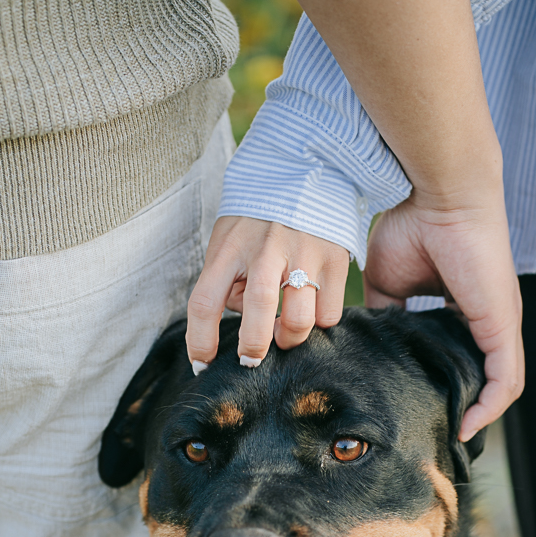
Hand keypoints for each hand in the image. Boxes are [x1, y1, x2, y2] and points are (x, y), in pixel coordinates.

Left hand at [186, 216, 348, 368]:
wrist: (307, 171)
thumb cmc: (259, 219)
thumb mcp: (229, 240)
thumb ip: (230, 282)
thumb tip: (250, 323)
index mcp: (230, 247)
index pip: (205, 302)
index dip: (200, 341)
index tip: (202, 365)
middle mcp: (265, 249)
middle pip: (257, 313)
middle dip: (252, 348)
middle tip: (250, 361)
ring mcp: (304, 254)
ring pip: (300, 321)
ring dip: (289, 339)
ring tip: (283, 332)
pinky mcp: (335, 260)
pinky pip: (328, 315)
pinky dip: (318, 323)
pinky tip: (311, 310)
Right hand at [364, 187, 523, 440]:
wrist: (434, 194)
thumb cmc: (413, 223)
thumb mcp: (386, 283)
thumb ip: (384, 315)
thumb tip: (368, 344)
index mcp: (465, 308)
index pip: (465, 357)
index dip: (450, 385)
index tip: (423, 407)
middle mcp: (490, 318)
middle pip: (487, 377)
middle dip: (467, 408)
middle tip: (440, 432)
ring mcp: (500, 322)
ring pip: (503, 385)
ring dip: (481, 414)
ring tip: (454, 436)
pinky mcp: (502, 324)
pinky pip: (506, 379)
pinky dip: (491, 406)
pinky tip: (469, 425)